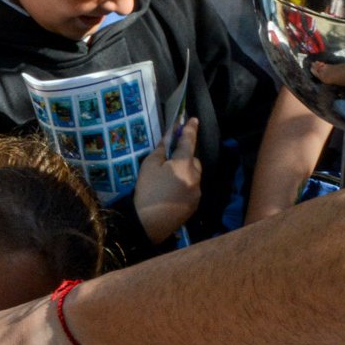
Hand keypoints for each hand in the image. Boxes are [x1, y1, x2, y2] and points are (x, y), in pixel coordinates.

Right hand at [134, 116, 200, 243]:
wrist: (148, 224)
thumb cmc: (146, 192)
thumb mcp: (149, 166)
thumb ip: (162, 149)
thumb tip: (169, 136)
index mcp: (184, 164)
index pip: (189, 142)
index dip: (190, 129)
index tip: (194, 119)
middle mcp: (196, 177)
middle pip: (193, 160)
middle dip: (184, 158)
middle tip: (168, 163)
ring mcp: (197, 192)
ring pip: (194, 175)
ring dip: (185, 173)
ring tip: (167, 181)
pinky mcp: (195, 205)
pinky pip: (192, 188)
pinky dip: (185, 186)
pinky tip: (171, 193)